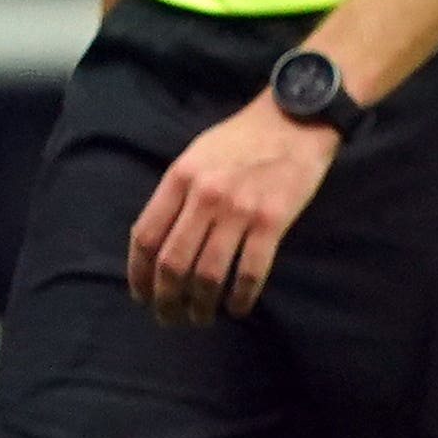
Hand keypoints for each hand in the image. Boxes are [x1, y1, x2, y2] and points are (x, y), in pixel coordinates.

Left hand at [125, 93, 341, 323]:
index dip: (139, 274)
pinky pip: (251, 271)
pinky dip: (242, 296)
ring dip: (201, 305)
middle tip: (170, 318)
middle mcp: (204, 196)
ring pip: (208, 273)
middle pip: (173, 263)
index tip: (141, 295)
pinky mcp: (274, 221)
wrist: (297, 119)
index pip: (146, 237)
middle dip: (166, 299)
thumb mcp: (197, 155)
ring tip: (201, 318)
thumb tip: (159, 240)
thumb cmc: (243, 138)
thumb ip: (176, 193)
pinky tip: (239, 307)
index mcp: (179, 179)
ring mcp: (240, 210)